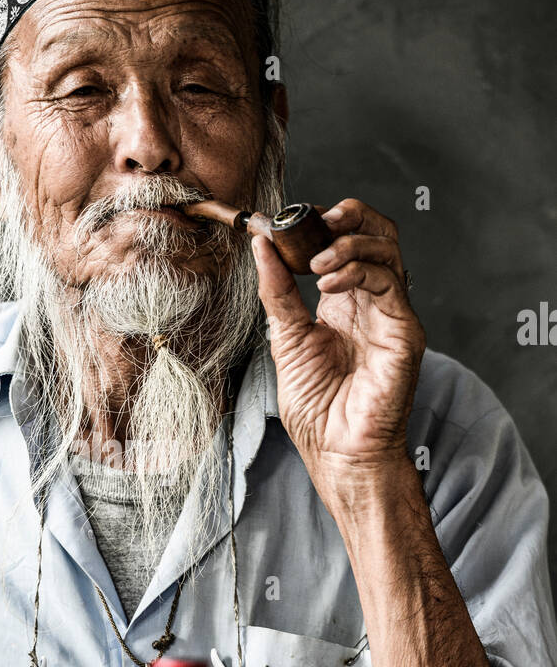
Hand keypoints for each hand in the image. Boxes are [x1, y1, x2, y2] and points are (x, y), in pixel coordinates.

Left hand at [251, 197, 424, 504]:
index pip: (346, 242)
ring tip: (315, 262)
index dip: (322, 224)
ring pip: (387, 249)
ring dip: (348, 243)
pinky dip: (358, 271)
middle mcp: (372, 302)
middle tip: (315, 217)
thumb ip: (278, 293)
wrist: (337, 451)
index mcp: (344, 302)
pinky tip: (328, 284)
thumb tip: (261, 247)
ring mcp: (391, 314)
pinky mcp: (404, 331)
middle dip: (349, 215)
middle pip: (376, 233)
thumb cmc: (317, 409)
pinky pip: (389, 283)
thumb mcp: (286, 339)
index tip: (287, 222)